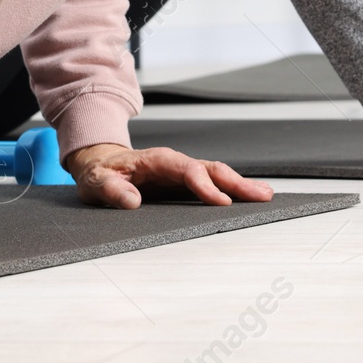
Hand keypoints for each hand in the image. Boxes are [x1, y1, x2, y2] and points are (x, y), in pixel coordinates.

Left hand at [62, 143, 274, 208]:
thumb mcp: (96, 182)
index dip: (204, 185)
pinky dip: (232, 190)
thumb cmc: (99, 173)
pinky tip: (249, 198)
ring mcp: (182, 172)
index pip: (187, 170)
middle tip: (262, 196)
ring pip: (217, 174)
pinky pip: (213, 183)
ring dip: (241, 185)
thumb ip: (112, 190)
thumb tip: (131, 200)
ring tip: (266, 196)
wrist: (99, 163)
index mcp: (156, 160)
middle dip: (237, 182)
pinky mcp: (184, 182)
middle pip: (211, 169)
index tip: (220, 202)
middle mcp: (175, 163)